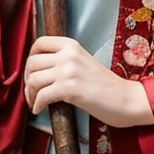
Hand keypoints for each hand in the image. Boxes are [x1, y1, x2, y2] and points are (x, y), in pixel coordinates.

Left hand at [24, 36, 153, 127]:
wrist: (126, 99)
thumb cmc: (104, 85)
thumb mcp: (83, 63)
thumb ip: (63, 61)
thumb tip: (37, 69)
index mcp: (72, 45)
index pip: (39, 43)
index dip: (30, 59)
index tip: (32, 73)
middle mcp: (69, 54)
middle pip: (32, 63)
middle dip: (28, 80)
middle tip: (32, 92)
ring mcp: (69, 70)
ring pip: (34, 79)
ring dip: (30, 94)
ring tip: (35, 102)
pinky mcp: (70, 89)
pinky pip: (42, 96)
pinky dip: (36, 104)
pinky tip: (39, 110)